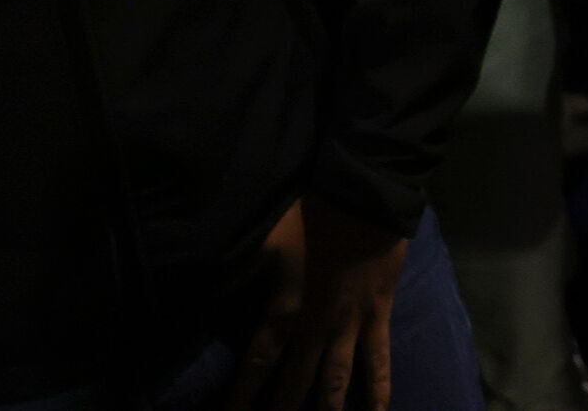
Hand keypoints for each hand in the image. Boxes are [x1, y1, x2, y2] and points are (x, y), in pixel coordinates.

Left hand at [226, 198, 411, 410]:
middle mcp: (316, 328)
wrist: (365, 197)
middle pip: (294, 384)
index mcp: (285, 311)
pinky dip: (378, 390)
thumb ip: (237, 274)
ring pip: (335, 381)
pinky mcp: (378, 317)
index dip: (241, 397)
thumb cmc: (311, 216)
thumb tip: (207, 298)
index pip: (257, 365)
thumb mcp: (264, 242)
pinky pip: (380, 360)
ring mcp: (350, 326)